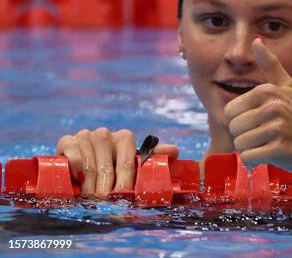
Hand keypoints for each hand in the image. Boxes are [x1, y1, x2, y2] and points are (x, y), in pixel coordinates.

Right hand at [56, 128, 178, 195]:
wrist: (80, 161)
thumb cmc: (112, 164)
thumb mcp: (132, 162)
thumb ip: (153, 157)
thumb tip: (174, 151)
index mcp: (124, 138)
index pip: (127, 161)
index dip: (126, 181)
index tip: (124, 197)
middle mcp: (105, 134)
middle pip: (107, 166)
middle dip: (106, 189)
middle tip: (106, 205)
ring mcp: (85, 136)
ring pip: (89, 164)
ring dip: (90, 185)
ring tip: (91, 200)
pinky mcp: (67, 140)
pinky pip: (73, 152)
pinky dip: (75, 165)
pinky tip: (77, 179)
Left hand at [224, 37, 291, 173]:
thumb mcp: (285, 86)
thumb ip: (269, 64)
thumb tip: (256, 40)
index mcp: (267, 91)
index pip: (229, 111)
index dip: (239, 120)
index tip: (258, 122)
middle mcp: (272, 107)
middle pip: (233, 128)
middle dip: (244, 136)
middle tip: (263, 135)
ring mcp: (278, 128)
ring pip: (240, 144)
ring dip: (250, 149)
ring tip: (267, 144)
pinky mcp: (281, 149)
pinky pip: (249, 158)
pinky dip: (255, 161)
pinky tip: (269, 154)